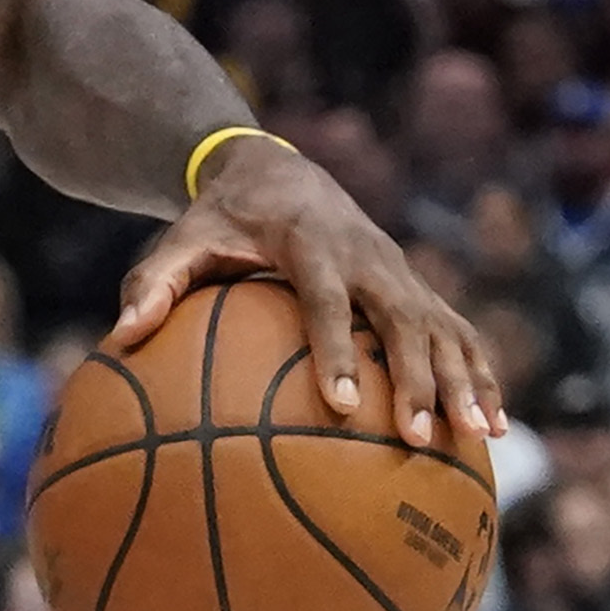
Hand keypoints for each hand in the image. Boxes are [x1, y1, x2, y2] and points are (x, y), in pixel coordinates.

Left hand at [111, 134, 503, 445]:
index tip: (341, 404)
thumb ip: (152, 283)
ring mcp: (400, 271)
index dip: (338, 348)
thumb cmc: (221, 219)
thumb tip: (118, 337)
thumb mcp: (181, 239)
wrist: (279, 172)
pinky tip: (492, 427)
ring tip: (477, 438)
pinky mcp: (418, 287)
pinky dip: (481, 373)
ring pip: (443, 326)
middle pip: (402, 317)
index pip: (326, 298)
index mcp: (310, 242)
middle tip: (416, 436)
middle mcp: (367, 255)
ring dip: (463, 380)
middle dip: (416, 376)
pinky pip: (458, 331)